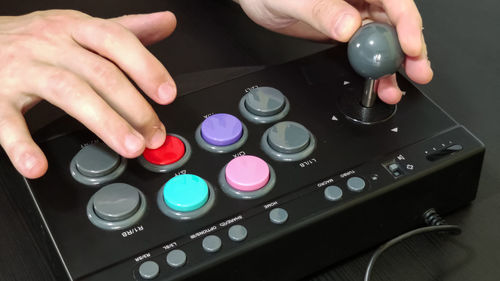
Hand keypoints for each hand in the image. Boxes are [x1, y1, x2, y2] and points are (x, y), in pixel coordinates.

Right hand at [0, 10, 176, 178]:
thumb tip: (166, 22)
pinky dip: (21, 145)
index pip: (116, 40)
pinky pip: (7, 121)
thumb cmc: (37, 39)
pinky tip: (37, 165)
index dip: (146, 67)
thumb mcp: (81, 28)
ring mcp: (22, 70)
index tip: (167, 94)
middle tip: (153, 135)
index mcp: (75, 29)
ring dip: (104, 122)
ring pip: (68, 92)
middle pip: (99, 73)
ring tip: (128, 146)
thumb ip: (126, 29)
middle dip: (133, 107)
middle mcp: (50, 45)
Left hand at [235, 0, 432, 103]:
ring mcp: (355, 16)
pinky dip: (372, 69)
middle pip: (395, 22)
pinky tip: (378, 84)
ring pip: (383, 41)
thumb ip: (323, 11)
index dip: (406, 21)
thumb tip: (349, 26)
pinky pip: (365, 51)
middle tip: (418, 70)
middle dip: (409, 48)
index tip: (408, 45)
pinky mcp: (345, 33)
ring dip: (393, 65)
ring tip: (395, 87)